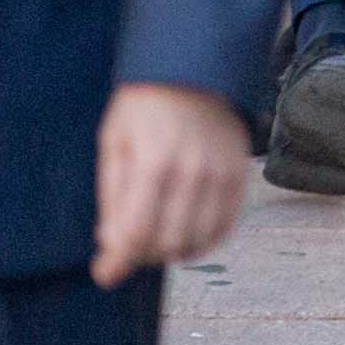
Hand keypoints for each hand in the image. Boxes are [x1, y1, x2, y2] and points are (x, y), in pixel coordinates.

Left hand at [92, 83, 249, 285]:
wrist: (193, 72)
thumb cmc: (144, 107)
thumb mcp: (114, 145)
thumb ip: (112, 200)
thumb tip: (110, 249)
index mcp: (154, 160)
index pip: (137, 232)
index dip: (118, 260)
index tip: (105, 271)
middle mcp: (193, 170)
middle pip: (168, 243)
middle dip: (142, 255)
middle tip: (131, 245)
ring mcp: (222, 174)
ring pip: (198, 241)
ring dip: (172, 252)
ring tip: (157, 238)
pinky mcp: (240, 176)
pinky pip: (225, 228)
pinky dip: (203, 242)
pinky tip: (185, 233)